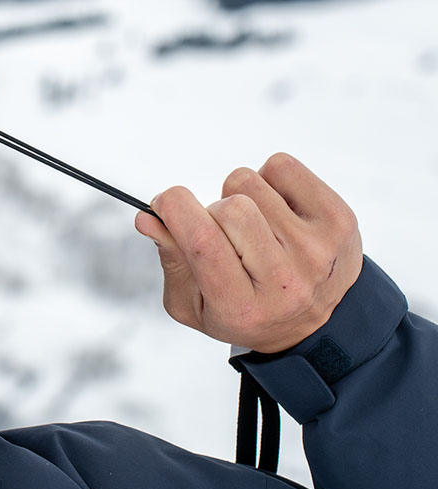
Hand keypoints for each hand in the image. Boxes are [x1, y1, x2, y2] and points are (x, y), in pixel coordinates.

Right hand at [135, 153, 362, 352]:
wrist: (323, 321)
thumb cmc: (246, 306)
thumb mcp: (195, 304)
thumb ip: (170, 259)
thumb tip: (148, 217)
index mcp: (242, 306)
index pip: (202, 240)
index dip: (173, 207)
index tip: (164, 203)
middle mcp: (286, 281)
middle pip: (229, 208)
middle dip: (211, 209)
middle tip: (221, 230)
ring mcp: (318, 249)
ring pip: (250, 182)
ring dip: (239, 195)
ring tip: (254, 223)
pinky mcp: (339, 220)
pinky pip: (281, 167)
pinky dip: (268, 178)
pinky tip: (277, 209)